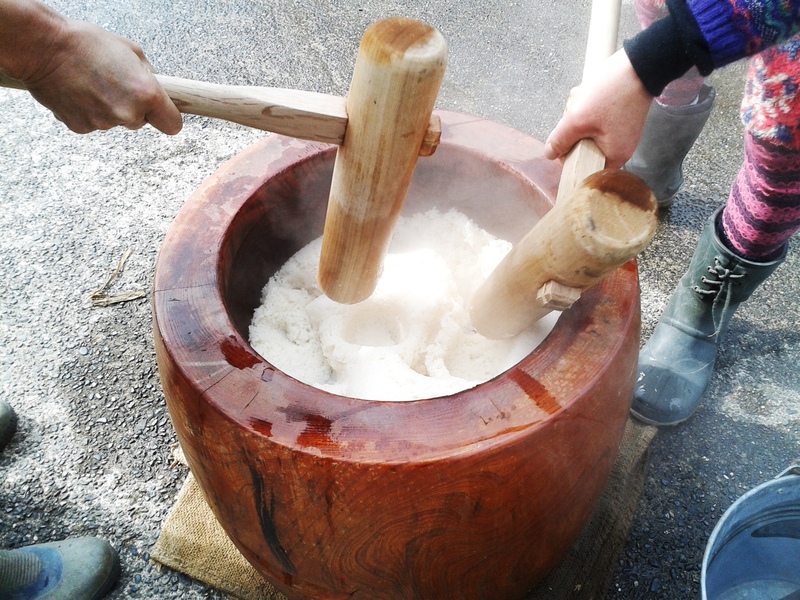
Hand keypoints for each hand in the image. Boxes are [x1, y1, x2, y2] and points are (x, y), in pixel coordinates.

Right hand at [18, 16, 181, 134]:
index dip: (167, 117)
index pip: (173, 125)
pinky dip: (89, 111)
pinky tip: (79, 92)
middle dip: (133, 107)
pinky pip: (94, 122)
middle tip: (115, 84)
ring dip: (109, 107)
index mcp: (146, 94)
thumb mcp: (130, 51)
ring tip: (93, 83)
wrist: (42, 48)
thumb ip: (148, 75)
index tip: (162, 113)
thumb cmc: (85, 43)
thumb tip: (156, 87)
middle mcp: (127, 113)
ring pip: (116, 121)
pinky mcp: (82, 128)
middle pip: (141, 122)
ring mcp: (104, 123)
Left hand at [544, 49, 652, 168]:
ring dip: (579, 113)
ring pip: (587, 129)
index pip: (584, 169)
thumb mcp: (577, 120)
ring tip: (584, 97)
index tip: (563, 141)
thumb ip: (560, 140)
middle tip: (577, 111)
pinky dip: (589, 106)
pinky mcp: (619, 117)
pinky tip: (590, 92)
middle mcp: (620, 148)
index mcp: (615, 156)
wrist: (638, 64)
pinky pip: (595, 117)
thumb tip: (550, 154)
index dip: (569, 156)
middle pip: (584, 147)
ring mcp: (620, 131)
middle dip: (574, 128)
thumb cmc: (612, 94)